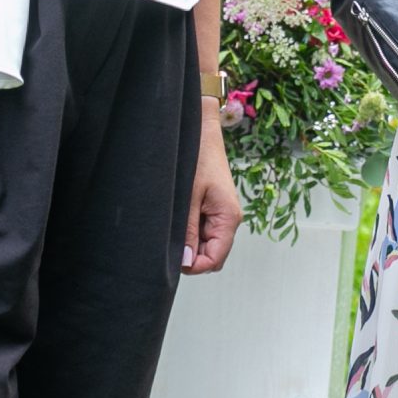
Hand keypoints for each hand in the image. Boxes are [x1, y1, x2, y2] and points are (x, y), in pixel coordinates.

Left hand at [183, 111, 240, 274]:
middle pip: (211, 254)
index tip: (172, 259)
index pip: (215, 259)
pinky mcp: (213, 207)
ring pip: (205, 244)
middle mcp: (228, 218)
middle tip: (169, 239)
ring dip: (189, 241)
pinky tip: (177, 216)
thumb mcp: (188, 199)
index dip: (194, 265)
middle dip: (191, 255)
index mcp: (228, 218)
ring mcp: (221, 213)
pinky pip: (203, 230)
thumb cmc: (197, 159)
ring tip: (173, 222)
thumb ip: (188, 232)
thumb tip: (186, 262)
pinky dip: (189, 230)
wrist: (201, 132)